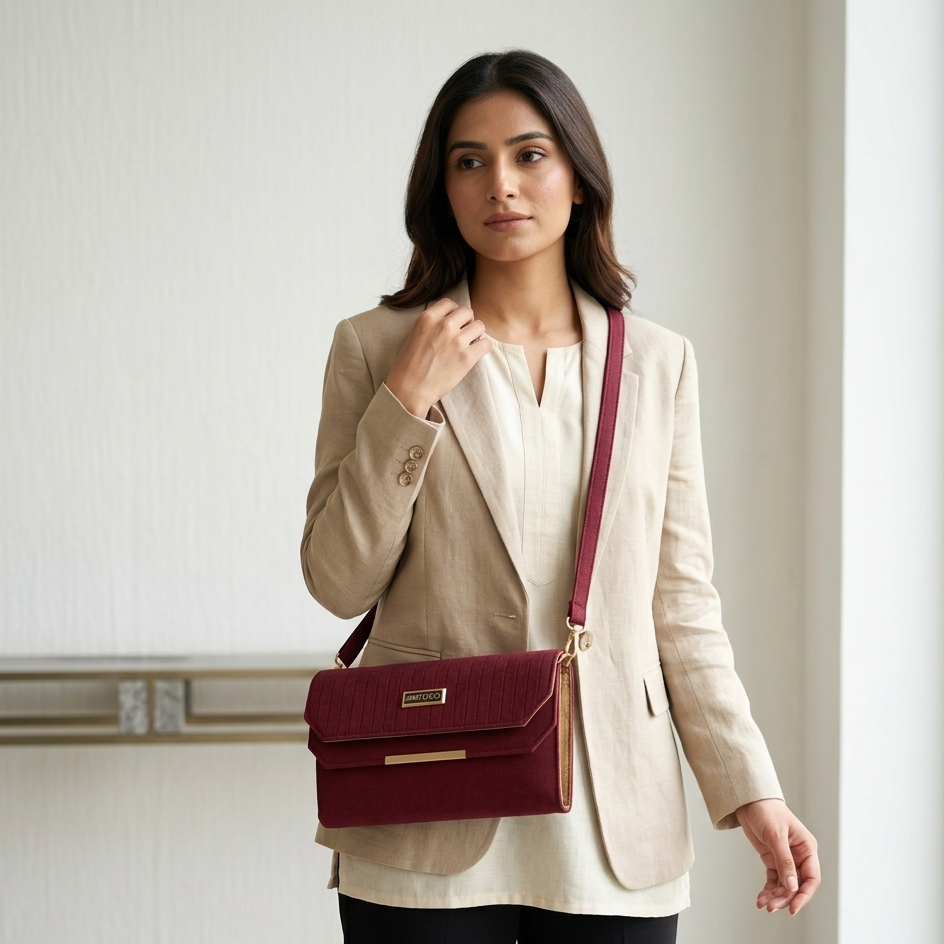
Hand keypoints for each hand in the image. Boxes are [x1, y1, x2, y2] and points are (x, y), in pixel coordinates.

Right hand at [385, 298, 491, 417]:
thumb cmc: (409, 365)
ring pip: (480, 326)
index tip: (452, 324)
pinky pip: (486, 344)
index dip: (453, 313)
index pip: (450, 303)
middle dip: (466, 322)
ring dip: (476, 334)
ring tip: (468, 345)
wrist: (410, 389)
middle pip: (467, 311)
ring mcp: (457, 341)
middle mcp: (443, 326)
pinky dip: (483, 348)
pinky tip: (474, 354)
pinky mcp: (467, 357)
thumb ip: (433, 324)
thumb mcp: (415, 334)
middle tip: (461, 335)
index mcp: (428, 318)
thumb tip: (452, 320)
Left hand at [735, 798, 819, 914]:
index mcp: (807, 848)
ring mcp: (786, 859)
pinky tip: (761, 899)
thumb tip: (792, 887)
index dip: (804, 895)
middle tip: (772, 907)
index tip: (793, 908)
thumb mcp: (776, 835)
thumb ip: (784, 861)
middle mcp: (799, 856)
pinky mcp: (772, 860)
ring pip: (784, 885)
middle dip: (785, 898)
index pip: (811, 878)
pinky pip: (773, 880)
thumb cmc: (766, 811)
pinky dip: (768, 890)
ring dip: (775, 897)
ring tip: (764, 904)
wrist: (748, 801)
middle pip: (797, 885)